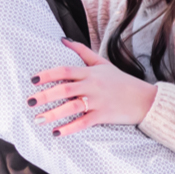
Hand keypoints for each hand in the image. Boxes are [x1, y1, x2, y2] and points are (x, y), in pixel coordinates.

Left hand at [27, 39, 158, 135]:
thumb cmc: (121, 81)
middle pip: (65, 89)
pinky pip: (83, 123)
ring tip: (37, 119)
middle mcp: (93, 86)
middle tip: (29, 101)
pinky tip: (56, 133)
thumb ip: (82, 52)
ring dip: (53, 114)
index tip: (33, 79)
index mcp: (91, 73)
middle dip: (45, 96)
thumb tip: (63, 40)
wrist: (145, 99)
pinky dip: (70, 128)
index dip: (48, 74)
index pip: (65, 71)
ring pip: (72, 108)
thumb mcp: (103, 63)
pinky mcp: (103, 116)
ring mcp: (98, 102)